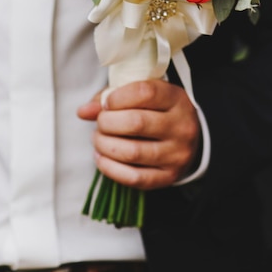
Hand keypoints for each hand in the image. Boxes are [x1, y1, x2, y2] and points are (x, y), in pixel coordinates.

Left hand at [77, 79, 200, 189]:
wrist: (188, 138)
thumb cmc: (158, 110)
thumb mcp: (143, 95)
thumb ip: (112, 97)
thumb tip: (84, 111)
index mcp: (176, 99)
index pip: (145, 93)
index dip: (117, 97)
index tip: (106, 103)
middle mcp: (181, 126)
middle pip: (136, 123)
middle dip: (107, 123)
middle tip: (100, 123)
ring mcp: (177, 154)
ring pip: (132, 152)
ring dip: (105, 145)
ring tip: (98, 139)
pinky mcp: (169, 176)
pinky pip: (134, 177)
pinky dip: (110, 168)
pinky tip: (101, 158)